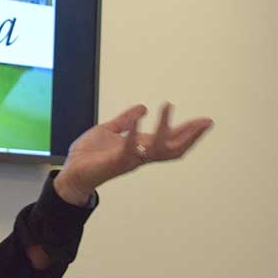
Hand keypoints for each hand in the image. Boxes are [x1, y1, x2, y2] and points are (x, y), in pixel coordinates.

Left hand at [54, 103, 213, 205]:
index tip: (206, 121)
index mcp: (140, 146)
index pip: (170, 139)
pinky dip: (135, 133)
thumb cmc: (90, 154)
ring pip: (156, 149)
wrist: (71, 171)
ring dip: (164, 128)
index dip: (188, 130)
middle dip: (191, 136)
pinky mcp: (115, 162)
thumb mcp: (109, 130)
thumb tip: (143, 107)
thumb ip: (125, 120)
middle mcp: (140, 155)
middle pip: (174, 149)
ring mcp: (129, 159)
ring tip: (167, 106)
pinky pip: (129, 148)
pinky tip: (140, 118)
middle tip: (206, 122)